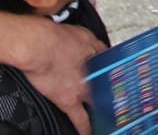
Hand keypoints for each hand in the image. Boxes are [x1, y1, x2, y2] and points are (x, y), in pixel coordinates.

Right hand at [18, 18, 107, 134]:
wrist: (38, 45)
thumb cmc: (53, 36)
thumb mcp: (82, 33)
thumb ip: (93, 43)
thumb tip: (98, 47)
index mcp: (97, 55)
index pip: (110, 66)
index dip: (113, 73)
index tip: (117, 79)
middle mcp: (93, 72)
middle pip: (108, 86)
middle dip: (113, 93)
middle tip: (119, 101)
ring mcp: (82, 87)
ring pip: (98, 102)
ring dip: (102, 109)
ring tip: (107, 118)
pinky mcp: (68, 100)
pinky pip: (80, 119)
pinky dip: (85, 128)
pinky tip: (88, 133)